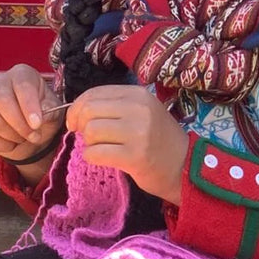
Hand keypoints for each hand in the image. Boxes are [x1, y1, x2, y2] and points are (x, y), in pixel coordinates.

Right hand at [0, 64, 62, 179]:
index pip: (22, 85)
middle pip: (3, 102)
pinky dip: (1, 145)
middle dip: (21, 125)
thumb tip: (42, 116)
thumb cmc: (42, 115)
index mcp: (21, 74)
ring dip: (13, 137)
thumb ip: (51, 111)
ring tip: (24, 138)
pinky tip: (11, 143)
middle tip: (34, 136)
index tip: (37, 124)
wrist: (29, 131)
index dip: (29, 106)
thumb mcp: (54, 111)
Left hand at [66, 85, 188, 204]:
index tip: (75, 122)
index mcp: (137, 94)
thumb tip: (76, 112)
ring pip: (91, 132)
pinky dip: (91, 157)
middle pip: (89, 111)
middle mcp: (138, 109)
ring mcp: (137, 132)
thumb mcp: (141, 112)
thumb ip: (112, 106)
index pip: (94, 93)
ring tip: (102, 148)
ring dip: (89, 143)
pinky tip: (102, 158)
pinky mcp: (134, 156)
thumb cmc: (157, 139)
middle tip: (89, 137)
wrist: (184, 165)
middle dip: (80, 125)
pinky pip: (95, 153)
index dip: (76, 108)